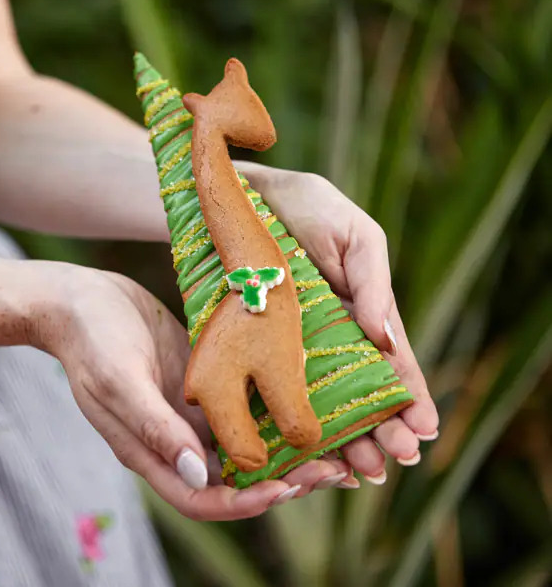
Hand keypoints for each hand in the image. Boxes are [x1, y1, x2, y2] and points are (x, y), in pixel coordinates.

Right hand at [34, 263, 354, 519]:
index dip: (244, 502)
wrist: (77, 298)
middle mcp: (174, 439)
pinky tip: (306, 399)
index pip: (201, 497)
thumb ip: (156, 428)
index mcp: (149, 451)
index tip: (287, 488)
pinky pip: (242, 406)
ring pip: (245, 445)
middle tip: (331, 470)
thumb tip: (199, 473)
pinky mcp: (200, 382)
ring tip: (335, 445)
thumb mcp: (119, 380)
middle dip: (282, 480)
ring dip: (286, 449)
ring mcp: (188, 412)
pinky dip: (274, 410)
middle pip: (233, 479)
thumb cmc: (91, 339)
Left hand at [236, 163, 439, 483]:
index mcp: (360, 314)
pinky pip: (270, 391)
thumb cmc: (304, 208)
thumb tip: (387, 341)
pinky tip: (303, 452)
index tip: (423, 431)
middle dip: (381, 429)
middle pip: (360, 395)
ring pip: (321, 403)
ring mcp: (289, 346)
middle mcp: (328, 339)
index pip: (391, 365)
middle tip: (394, 460)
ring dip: (345, 437)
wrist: (240, 195)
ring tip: (361, 470)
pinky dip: (288, 422)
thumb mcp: (354, 236)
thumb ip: (373, 283)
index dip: (408, 398)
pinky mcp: (249, 347)